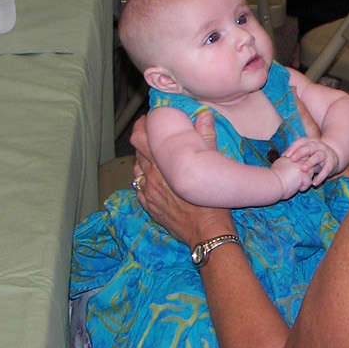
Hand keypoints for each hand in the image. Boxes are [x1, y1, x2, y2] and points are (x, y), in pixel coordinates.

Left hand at [130, 110, 233, 246]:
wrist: (207, 232)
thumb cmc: (211, 201)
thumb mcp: (212, 165)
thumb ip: (206, 138)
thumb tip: (204, 115)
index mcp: (163, 164)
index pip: (142, 138)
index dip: (141, 126)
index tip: (147, 120)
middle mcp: (151, 177)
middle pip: (137, 153)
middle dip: (141, 141)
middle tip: (149, 134)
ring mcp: (148, 194)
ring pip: (136, 171)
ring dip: (141, 161)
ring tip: (152, 156)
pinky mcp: (150, 207)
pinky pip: (139, 190)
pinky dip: (143, 181)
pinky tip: (151, 180)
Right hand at [270, 155, 311, 197]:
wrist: (271, 183)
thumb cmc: (272, 177)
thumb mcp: (278, 164)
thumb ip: (285, 161)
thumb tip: (286, 161)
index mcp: (291, 156)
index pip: (301, 156)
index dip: (301, 164)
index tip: (295, 172)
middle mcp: (297, 159)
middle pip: (308, 163)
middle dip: (306, 172)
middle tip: (297, 179)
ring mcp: (301, 167)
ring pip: (311, 172)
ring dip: (305, 179)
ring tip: (297, 184)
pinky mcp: (304, 175)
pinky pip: (309, 182)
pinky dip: (304, 187)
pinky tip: (297, 188)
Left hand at [282, 137, 340, 185]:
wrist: (334, 157)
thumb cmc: (314, 155)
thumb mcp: (307, 153)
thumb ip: (296, 154)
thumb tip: (281, 158)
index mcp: (311, 142)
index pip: (301, 142)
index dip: (294, 147)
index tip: (285, 155)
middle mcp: (318, 146)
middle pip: (309, 147)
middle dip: (301, 153)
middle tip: (292, 159)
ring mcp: (326, 154)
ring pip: (318, 156)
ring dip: (310, 162)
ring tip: (303, 169)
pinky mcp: (331, 163)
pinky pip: (326, 170)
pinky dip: (320, 177)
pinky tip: (314, 183)